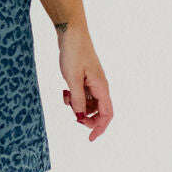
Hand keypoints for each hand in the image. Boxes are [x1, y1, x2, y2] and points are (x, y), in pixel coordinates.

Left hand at [57, 24, 112, 139]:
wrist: (71, 33)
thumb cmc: (74, 53)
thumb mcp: (72, 79)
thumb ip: (77, 99)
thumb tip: (80, 116)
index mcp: (101, 87)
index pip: (107, 114)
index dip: (100, 128)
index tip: (89, 139)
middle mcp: (100, 86)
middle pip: (99, 112)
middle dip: (86, 118)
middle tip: (73, 117)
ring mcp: (93, 82)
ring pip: (89, 104)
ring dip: (78, 106)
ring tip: (66, 96)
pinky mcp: (85, 78)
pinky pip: (82, 94)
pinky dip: (74, 97)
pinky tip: (65, 91)